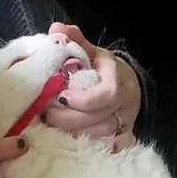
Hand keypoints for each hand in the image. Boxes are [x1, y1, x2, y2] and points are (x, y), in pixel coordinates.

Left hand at [44, 22, 140, 151]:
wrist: (127, 82)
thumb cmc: (103, 67)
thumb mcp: (91, 51)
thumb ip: (74, 41)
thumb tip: (56, 29)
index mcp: (117, 76)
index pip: (107, 92)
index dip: (84, 100)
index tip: (61, 98)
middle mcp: (125, 100)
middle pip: (101, 117)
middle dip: (72, 119)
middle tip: (48, 117)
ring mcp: (127, 118)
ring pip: (104, 133)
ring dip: (78, 134)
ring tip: (55, 130)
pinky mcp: (127, 132)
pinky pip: (118, 145)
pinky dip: (103, 147)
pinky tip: (84, 146)